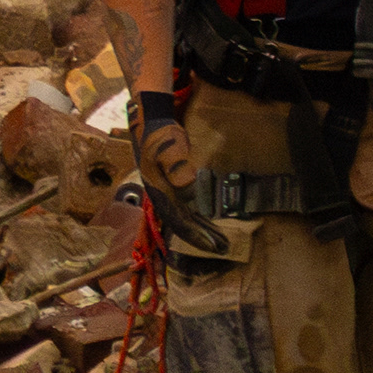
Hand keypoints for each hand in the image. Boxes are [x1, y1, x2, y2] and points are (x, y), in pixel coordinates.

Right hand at [130, 93, 229, 261]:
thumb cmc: (161, 135)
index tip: (212, 245)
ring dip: (201, 230)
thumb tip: (187, 184)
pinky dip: (199, 218)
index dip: (195, 235)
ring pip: (184, 218)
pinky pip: (186, 209)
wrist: (149, 124)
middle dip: (201, 238)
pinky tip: (209, 222)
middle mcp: (162, 196)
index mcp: (160, 191)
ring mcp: (166, 192)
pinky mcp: (172, 186)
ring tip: (220, 241)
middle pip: (181, 224)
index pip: (178, 220)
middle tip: (223, 249)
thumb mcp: (168, 146)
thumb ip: (175, 164)